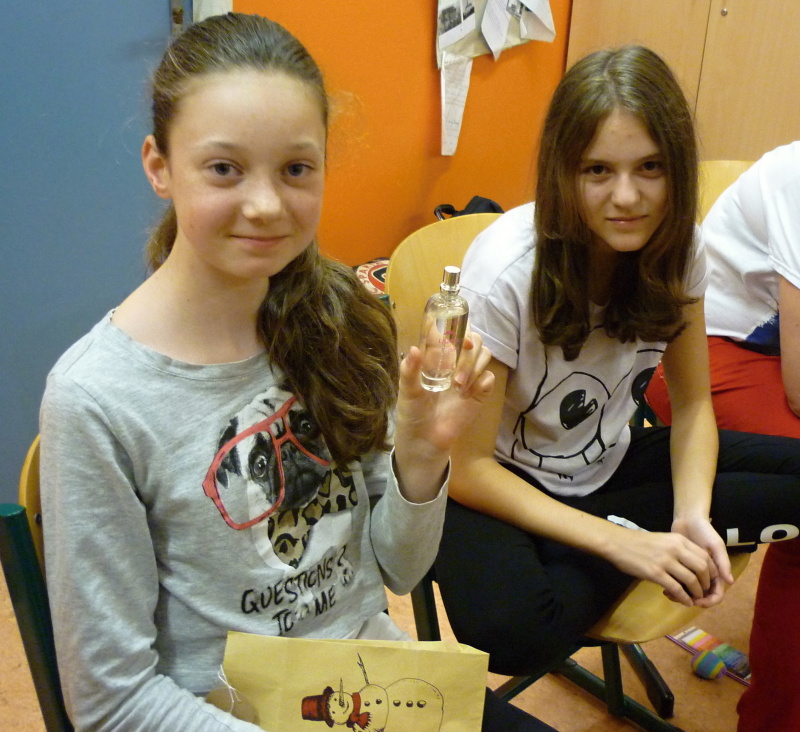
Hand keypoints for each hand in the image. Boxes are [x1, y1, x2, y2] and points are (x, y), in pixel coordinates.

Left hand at [393, 332, 493, 500]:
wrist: (425, 439)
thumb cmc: (412, 411)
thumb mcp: (407, 390)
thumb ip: (410, 370)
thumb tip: (414, 349)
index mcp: (437, 356)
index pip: (452, 331)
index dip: (457, 327)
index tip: (455, 333)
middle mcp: (455, 362)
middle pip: (474, 340)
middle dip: (470, 347)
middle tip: (463, 357)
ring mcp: (469, 376)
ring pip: (484, 355)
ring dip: (474, 366)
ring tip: (459, 385)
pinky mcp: (480, 393)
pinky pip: (489, 378)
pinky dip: (482, 382)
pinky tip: (468, 394)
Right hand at [605, 526, 723, 607]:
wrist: (617, 543)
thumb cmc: (638, 542)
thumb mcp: (663, 540)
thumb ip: (678, 550)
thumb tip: (691, 567)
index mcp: (678, 539)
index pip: (705, 556)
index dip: (711, 571)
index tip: (710, 580)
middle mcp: (675, 549)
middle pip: (702, 568)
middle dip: (706, 583)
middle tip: (704, 591)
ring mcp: (665, 561)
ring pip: (691, 580)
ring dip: (697, 593)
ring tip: (696, 599)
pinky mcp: (655, 573)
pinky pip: (676, 588)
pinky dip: (684, 598)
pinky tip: (685, 602)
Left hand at [671, 515, 733, 606]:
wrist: (687, 520)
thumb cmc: (704, 531)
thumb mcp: (715, 544)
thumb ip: (722, 562)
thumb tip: (730, 581)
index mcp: (716, 572)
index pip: (716, 595)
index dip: (708, 601)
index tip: (695, 601)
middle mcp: (705, 576)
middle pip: (701, 597)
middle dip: (690, 600)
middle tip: (675, 597)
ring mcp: (692, 573)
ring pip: (688, 592)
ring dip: (680, 595)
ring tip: (667, 593)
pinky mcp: (680, 568)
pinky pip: (678, 583)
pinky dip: (673, 587)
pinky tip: (663, 586)